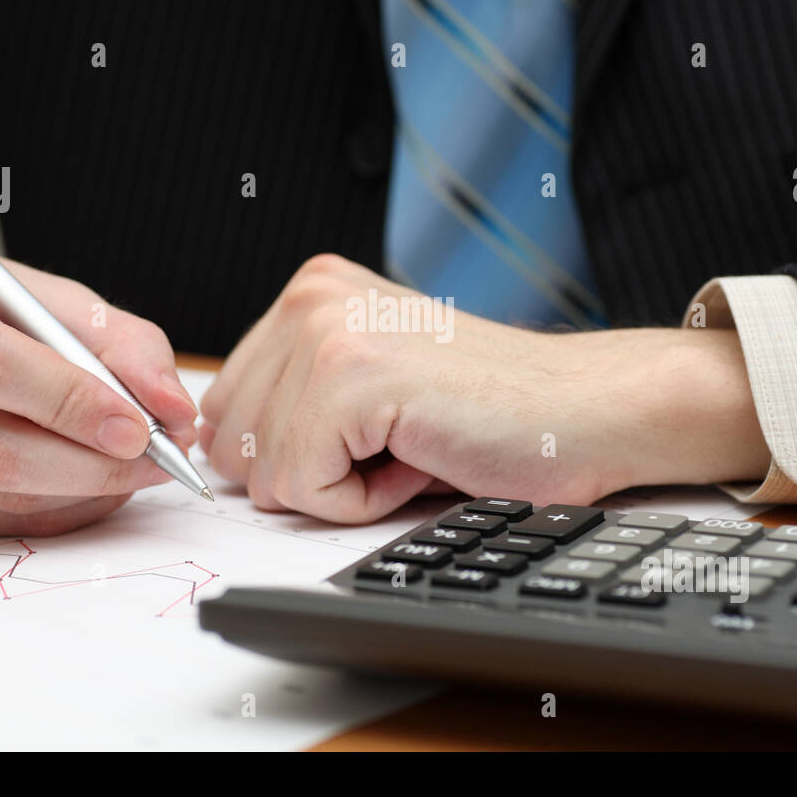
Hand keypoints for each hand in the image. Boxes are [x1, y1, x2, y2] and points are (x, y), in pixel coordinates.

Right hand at [0, 253, 197, 534]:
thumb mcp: (44, 297)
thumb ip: (121, 342)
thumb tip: (174, 410)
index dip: (71, 402)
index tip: (140, 425)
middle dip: (89, 461)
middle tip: (157, 457)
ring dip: (82, 489)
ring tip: (133, 466)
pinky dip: (55, 508)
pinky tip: (88, 483)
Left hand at [199, 254, 770, 522]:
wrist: (588, 410)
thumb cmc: (492, 414)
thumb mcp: (369, 393)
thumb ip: (290, 402)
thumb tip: (209, 449)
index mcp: (309, 294)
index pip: (223, 410)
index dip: (290, 455)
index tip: (367, 439)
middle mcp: (309, 298)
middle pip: (230, 444)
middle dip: (309, 473)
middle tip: (396, 445)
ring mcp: (327, 330)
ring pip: (264, 472)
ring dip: (342, 488)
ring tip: (414, 445)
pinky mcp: (351, 376)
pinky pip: (303, 487)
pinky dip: (363, 502)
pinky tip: (421, 456)